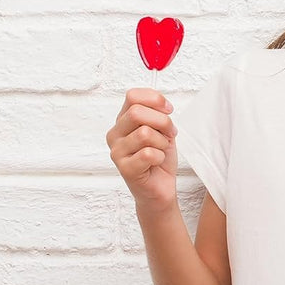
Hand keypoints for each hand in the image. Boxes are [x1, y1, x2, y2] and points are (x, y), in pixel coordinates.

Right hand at [106, 88, 178, 210]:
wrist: (161, 188)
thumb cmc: (160, 158)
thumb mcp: (162, 130)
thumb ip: (157, 114)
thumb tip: (162, 104)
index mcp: (122, 121)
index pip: (132, 96)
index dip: (155, 99)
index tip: (168, 110)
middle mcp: (115, 134)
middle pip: (137, 112)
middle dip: (162, 121)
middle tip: (169, 134)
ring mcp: (117, 152)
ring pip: (145, 133)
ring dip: (162, 142)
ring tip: (161, 150)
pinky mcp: (124, 168)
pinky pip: (148, 153)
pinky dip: (160, 157)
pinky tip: (157, 162)